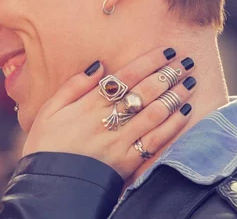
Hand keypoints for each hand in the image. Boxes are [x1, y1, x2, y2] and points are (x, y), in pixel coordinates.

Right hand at [22, 47, 195, 178]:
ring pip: (155, 113)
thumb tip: (98, 65)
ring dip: (175, 96)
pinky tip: (184, 112)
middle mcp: (109, 119)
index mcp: (89, 104)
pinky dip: (173, 125)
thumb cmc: (46, 145)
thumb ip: (73, 86)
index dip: (148, 62)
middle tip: (185, 62)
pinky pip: (157, 140)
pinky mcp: (129, 161)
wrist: (52, 185)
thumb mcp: (49, 110)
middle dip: (168, 74)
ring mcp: (121, 141)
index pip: (125, 76)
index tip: (165, 51)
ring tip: (189, 82)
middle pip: (145, 91)